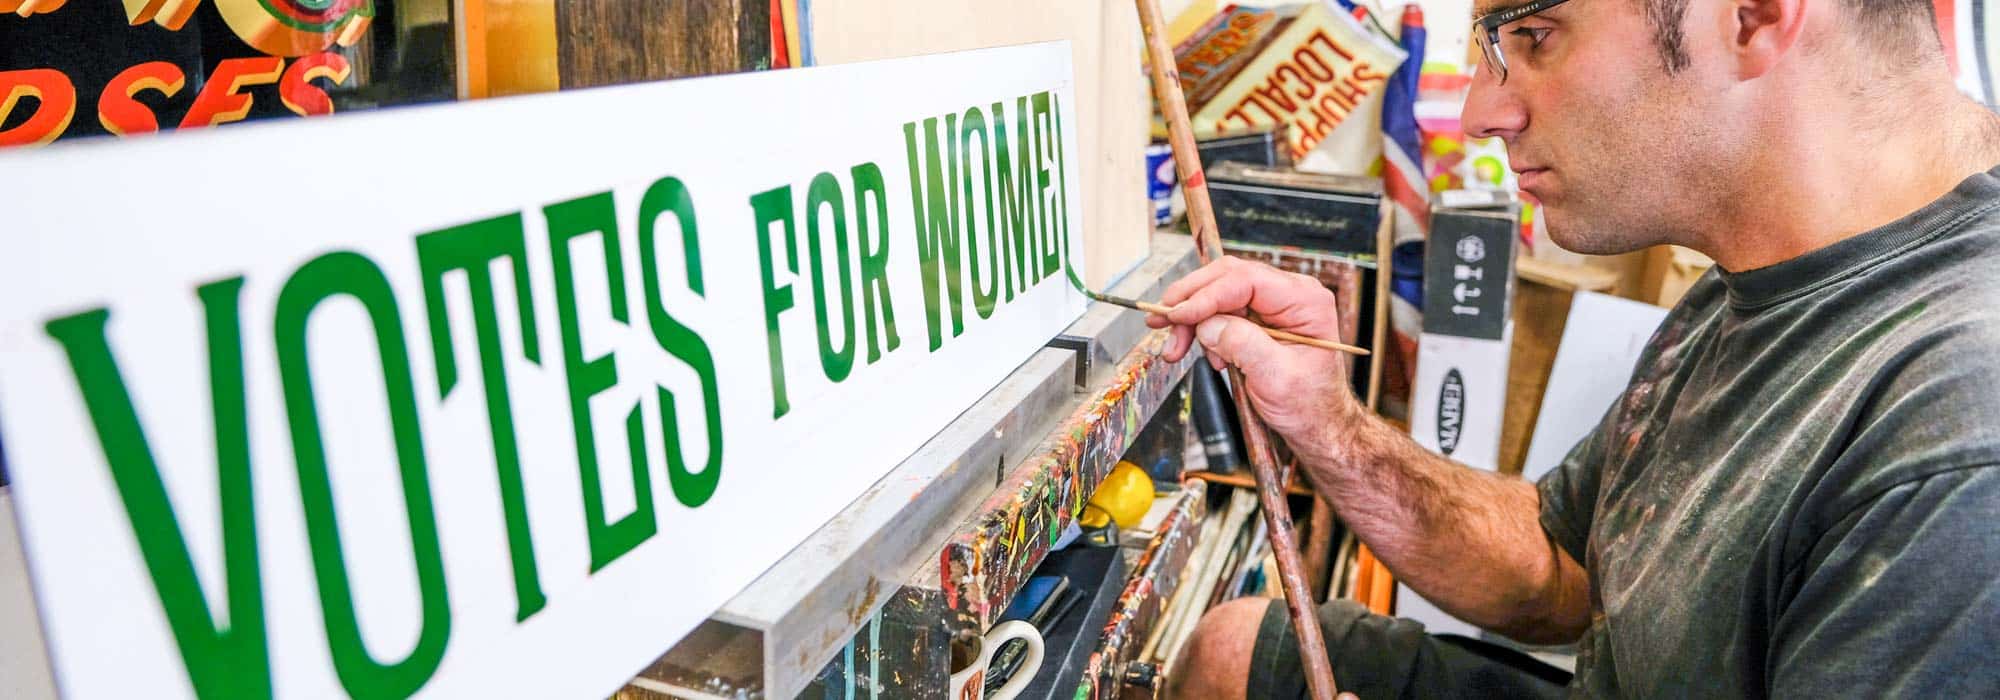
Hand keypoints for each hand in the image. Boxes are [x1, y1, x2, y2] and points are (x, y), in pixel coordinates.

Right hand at [1146, 257, 1361, 445]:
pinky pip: (1221, 313)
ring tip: (1175, 350)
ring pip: (1218, 295)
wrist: (1315, 423)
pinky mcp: (1259, 319)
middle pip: (1227, 279)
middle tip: (1161, 323)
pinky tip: (1210, 358)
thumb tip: (1208, 324)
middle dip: (1191, 302)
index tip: (1177, 315)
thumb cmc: (1308, 404)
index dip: (1206, 295)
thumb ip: (1243, 345)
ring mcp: (1273, 305)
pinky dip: (1204, 332)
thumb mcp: (1276, 377)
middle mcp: (1289, 294)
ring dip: (1192, 321)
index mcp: (1305, 300)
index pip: (1246, 280)